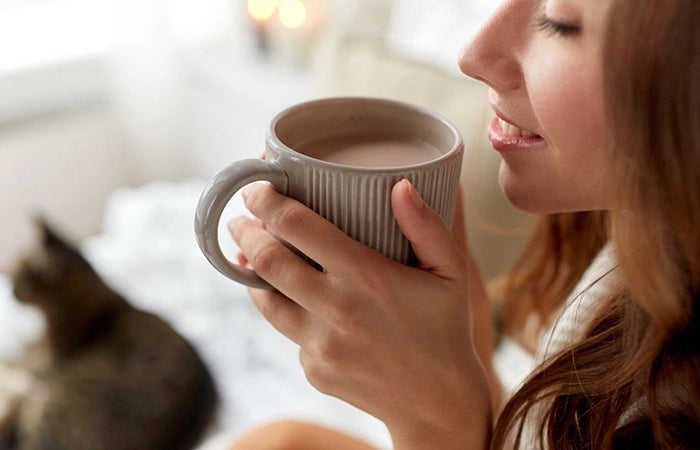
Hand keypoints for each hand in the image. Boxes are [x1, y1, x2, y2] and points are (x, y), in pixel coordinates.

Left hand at [229, 180, 490, 448]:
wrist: (437, 403)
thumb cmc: (445, 330)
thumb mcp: (451, 273)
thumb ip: (427, 226)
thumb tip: (402, 186)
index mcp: (365, 277)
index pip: (297, 226)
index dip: (267, 200)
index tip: (256, 187)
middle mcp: (335, 309)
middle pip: (266, 260)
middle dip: (244, 231)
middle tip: (239, 217)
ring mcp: (319, 344)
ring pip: (264, 299)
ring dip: (249, 271)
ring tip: (248, 252)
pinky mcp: (312, 368)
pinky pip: (288, 331)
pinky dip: (286, 309)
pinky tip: (296, 298)